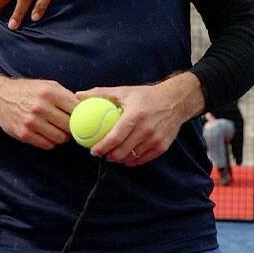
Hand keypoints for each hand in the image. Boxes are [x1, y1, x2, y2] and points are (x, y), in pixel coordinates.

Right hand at [0, 76, 76, 149]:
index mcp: (49, 92)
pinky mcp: (24, 134)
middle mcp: (40, 106)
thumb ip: (66, 96)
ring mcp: (31, 121)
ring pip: (60, 138)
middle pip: (69, 126)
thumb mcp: (47, 85)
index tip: (81, 118)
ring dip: (62, 137)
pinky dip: (51, 142)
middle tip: (70, 127)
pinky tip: (47, 134)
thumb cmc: (27, 91)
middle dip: (73, 128)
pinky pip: (47, 145)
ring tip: (58, 130)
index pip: (77, 109)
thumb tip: (86, 108)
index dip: (82, 116)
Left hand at [76, 82, 190, 166]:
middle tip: (101, 154)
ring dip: (120, 159)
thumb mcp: (124, 91)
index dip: (102, 147)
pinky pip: (143, 159)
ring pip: (132, 157)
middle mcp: (146, 129)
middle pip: (122, 151)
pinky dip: (133, 160)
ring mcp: (155, 139)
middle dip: (109, 156)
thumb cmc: (146, 96)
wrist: (175, 101)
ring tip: (113, 154)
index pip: (115, 137)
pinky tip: (126, 156)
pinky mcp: (162, 147)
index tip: (93, 151)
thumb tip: (78, 95)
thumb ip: (100, 93)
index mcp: (135, 115)